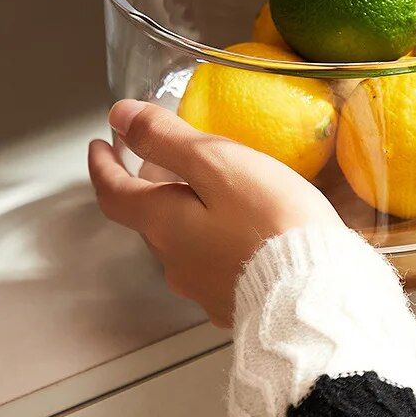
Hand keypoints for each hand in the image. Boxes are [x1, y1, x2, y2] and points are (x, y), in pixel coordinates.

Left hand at [88, 100, 343, 325]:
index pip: (114, 192)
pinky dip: (213, 237)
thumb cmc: (270, 219)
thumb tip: (120, 114)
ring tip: (208, 190)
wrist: (315, 292)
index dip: (103, 164)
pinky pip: (212, 262)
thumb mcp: (217, 163)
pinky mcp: (233, 302)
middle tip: (160, 158)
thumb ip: (167, 138)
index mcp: (164, 224)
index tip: (100, 143)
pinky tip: (241, 230)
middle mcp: (174, 261)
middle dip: (148, 185)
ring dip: (184, 212)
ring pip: (181, 241)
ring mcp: (203, 287)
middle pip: (148, 218)